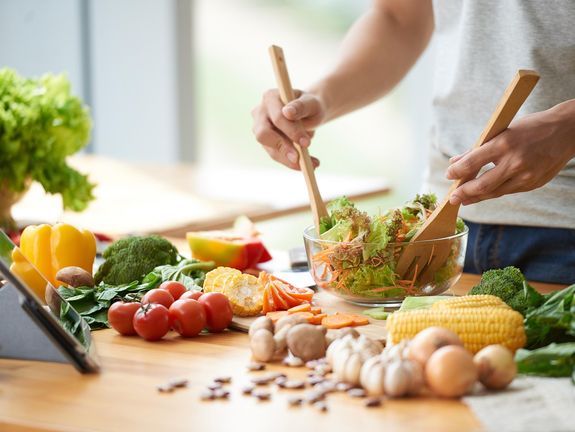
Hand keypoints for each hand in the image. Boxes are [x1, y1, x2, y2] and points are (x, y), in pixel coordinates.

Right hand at [251, 89, 324, 169]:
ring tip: (312, 164)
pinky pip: (276, 155)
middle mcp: (260, 112)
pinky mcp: (266, 143)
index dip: (291, 131)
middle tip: (300, 159)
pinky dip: (292, 162)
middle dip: (283, 148)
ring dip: (290, 160)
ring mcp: (260, 129)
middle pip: (264, 134)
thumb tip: (288, 112)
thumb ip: (301, 106)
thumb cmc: (310, 106)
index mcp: (270, 97)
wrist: (309, 113)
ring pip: (270, 149)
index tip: (307, 143)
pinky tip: (308, 164)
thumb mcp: (311, 103)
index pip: (277, 117)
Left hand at [446, 103, 574, 204]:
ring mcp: (526, 176)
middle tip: (452, 198)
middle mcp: (515, 162)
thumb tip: (455, 162)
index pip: (472, 162)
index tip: (448, 175)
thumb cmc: (531, 128)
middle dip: (464, 193)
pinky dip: (494, 192)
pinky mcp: (534, 184)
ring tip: (464, 199)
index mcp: (504, 144)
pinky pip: (508, 191)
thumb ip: (477, 149)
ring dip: (476, 197)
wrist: (568, 131)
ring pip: (495, 192)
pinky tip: (483, 193)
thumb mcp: (502, 131)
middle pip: (482, 185)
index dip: (457, 172)